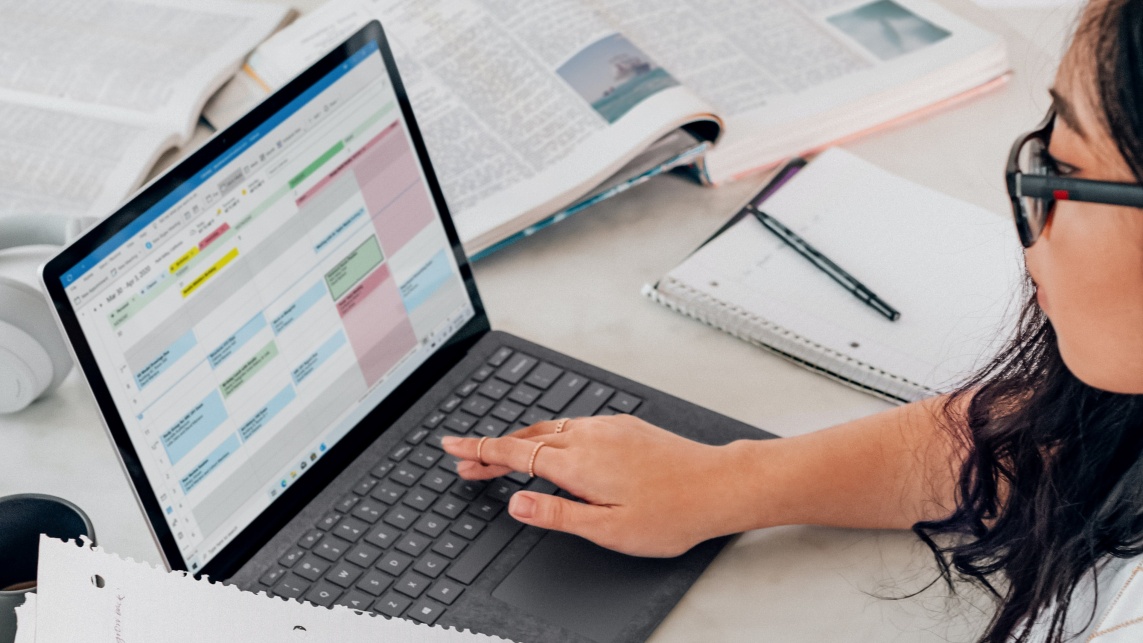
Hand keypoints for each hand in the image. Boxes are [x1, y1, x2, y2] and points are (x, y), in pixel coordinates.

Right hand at [441, 415, 749, 556]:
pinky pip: (573, 425)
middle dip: (491, 449)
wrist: (718, 484)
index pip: (513, 453)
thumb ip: (557, 514)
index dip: (478, 450)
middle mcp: (589, 437)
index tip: (451, 447)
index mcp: (578, 463)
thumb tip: (516, 503)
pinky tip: (551, 447)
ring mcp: (607, 427)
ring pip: (549, 429)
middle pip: (525, 438)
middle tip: (466, 463)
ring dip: (519, 442)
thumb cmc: (671, 513)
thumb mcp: (608, 529)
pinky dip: (548, 435)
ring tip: (500, 457)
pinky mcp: (624, 426)